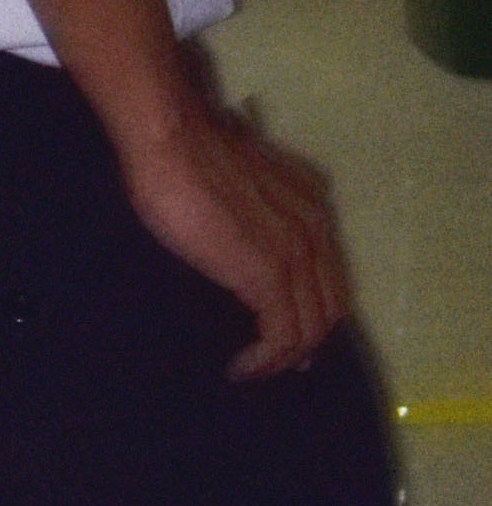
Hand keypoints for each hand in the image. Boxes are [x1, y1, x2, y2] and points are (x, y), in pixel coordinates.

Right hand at [118, 92, 354, 377]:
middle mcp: (317, 233)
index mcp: (310, 205)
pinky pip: (282, 336)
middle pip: (330, 304)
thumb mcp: (238, 173)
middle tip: (273, 355)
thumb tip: (235, 215)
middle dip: (306, 337)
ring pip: (311, 326)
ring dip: (285, 355)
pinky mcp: (270, 280)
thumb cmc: (187, 147)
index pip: (328, 271)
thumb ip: (251, 198)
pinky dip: (267, 360)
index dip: (312, 304)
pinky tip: (242, 367)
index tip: (283, 324)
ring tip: (255, 367)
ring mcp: (297, 258)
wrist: (174, 138)